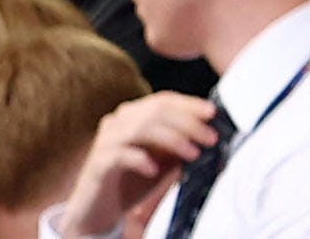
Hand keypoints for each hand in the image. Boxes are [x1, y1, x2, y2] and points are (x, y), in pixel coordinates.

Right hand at [59, 92, 219, 237]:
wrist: (98, 208)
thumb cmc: (131, 181)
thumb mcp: (161, 161)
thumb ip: (177, 147)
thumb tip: (206, 136)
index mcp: (131, 117)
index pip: (161, 101)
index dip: (187, 104)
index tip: (212, 113)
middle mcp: (116, 123)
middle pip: (153, 112)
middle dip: (187, 123)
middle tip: (210, 138)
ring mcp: (105, 142)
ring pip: (139, 129)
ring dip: (171, 139)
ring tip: (192, 154)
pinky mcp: (98, 163)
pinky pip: (119, 155)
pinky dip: (140, 159)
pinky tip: (153, 170)